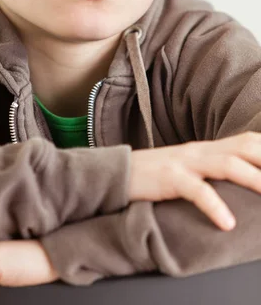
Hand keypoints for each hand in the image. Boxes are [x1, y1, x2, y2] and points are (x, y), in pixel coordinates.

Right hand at [129, 131, 260, 230]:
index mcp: (207, 148)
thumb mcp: (189, 168)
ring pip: (227, 164)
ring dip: (254, 179)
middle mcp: (200, 151)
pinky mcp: (169, 178)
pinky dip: (215, 206)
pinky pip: (197, 190)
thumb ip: (212, 169)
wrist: (118, 173)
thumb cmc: (156, 176)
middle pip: (245, 146)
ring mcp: (185, 162)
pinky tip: (227, 223)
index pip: (248, 140)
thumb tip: (242, 179)